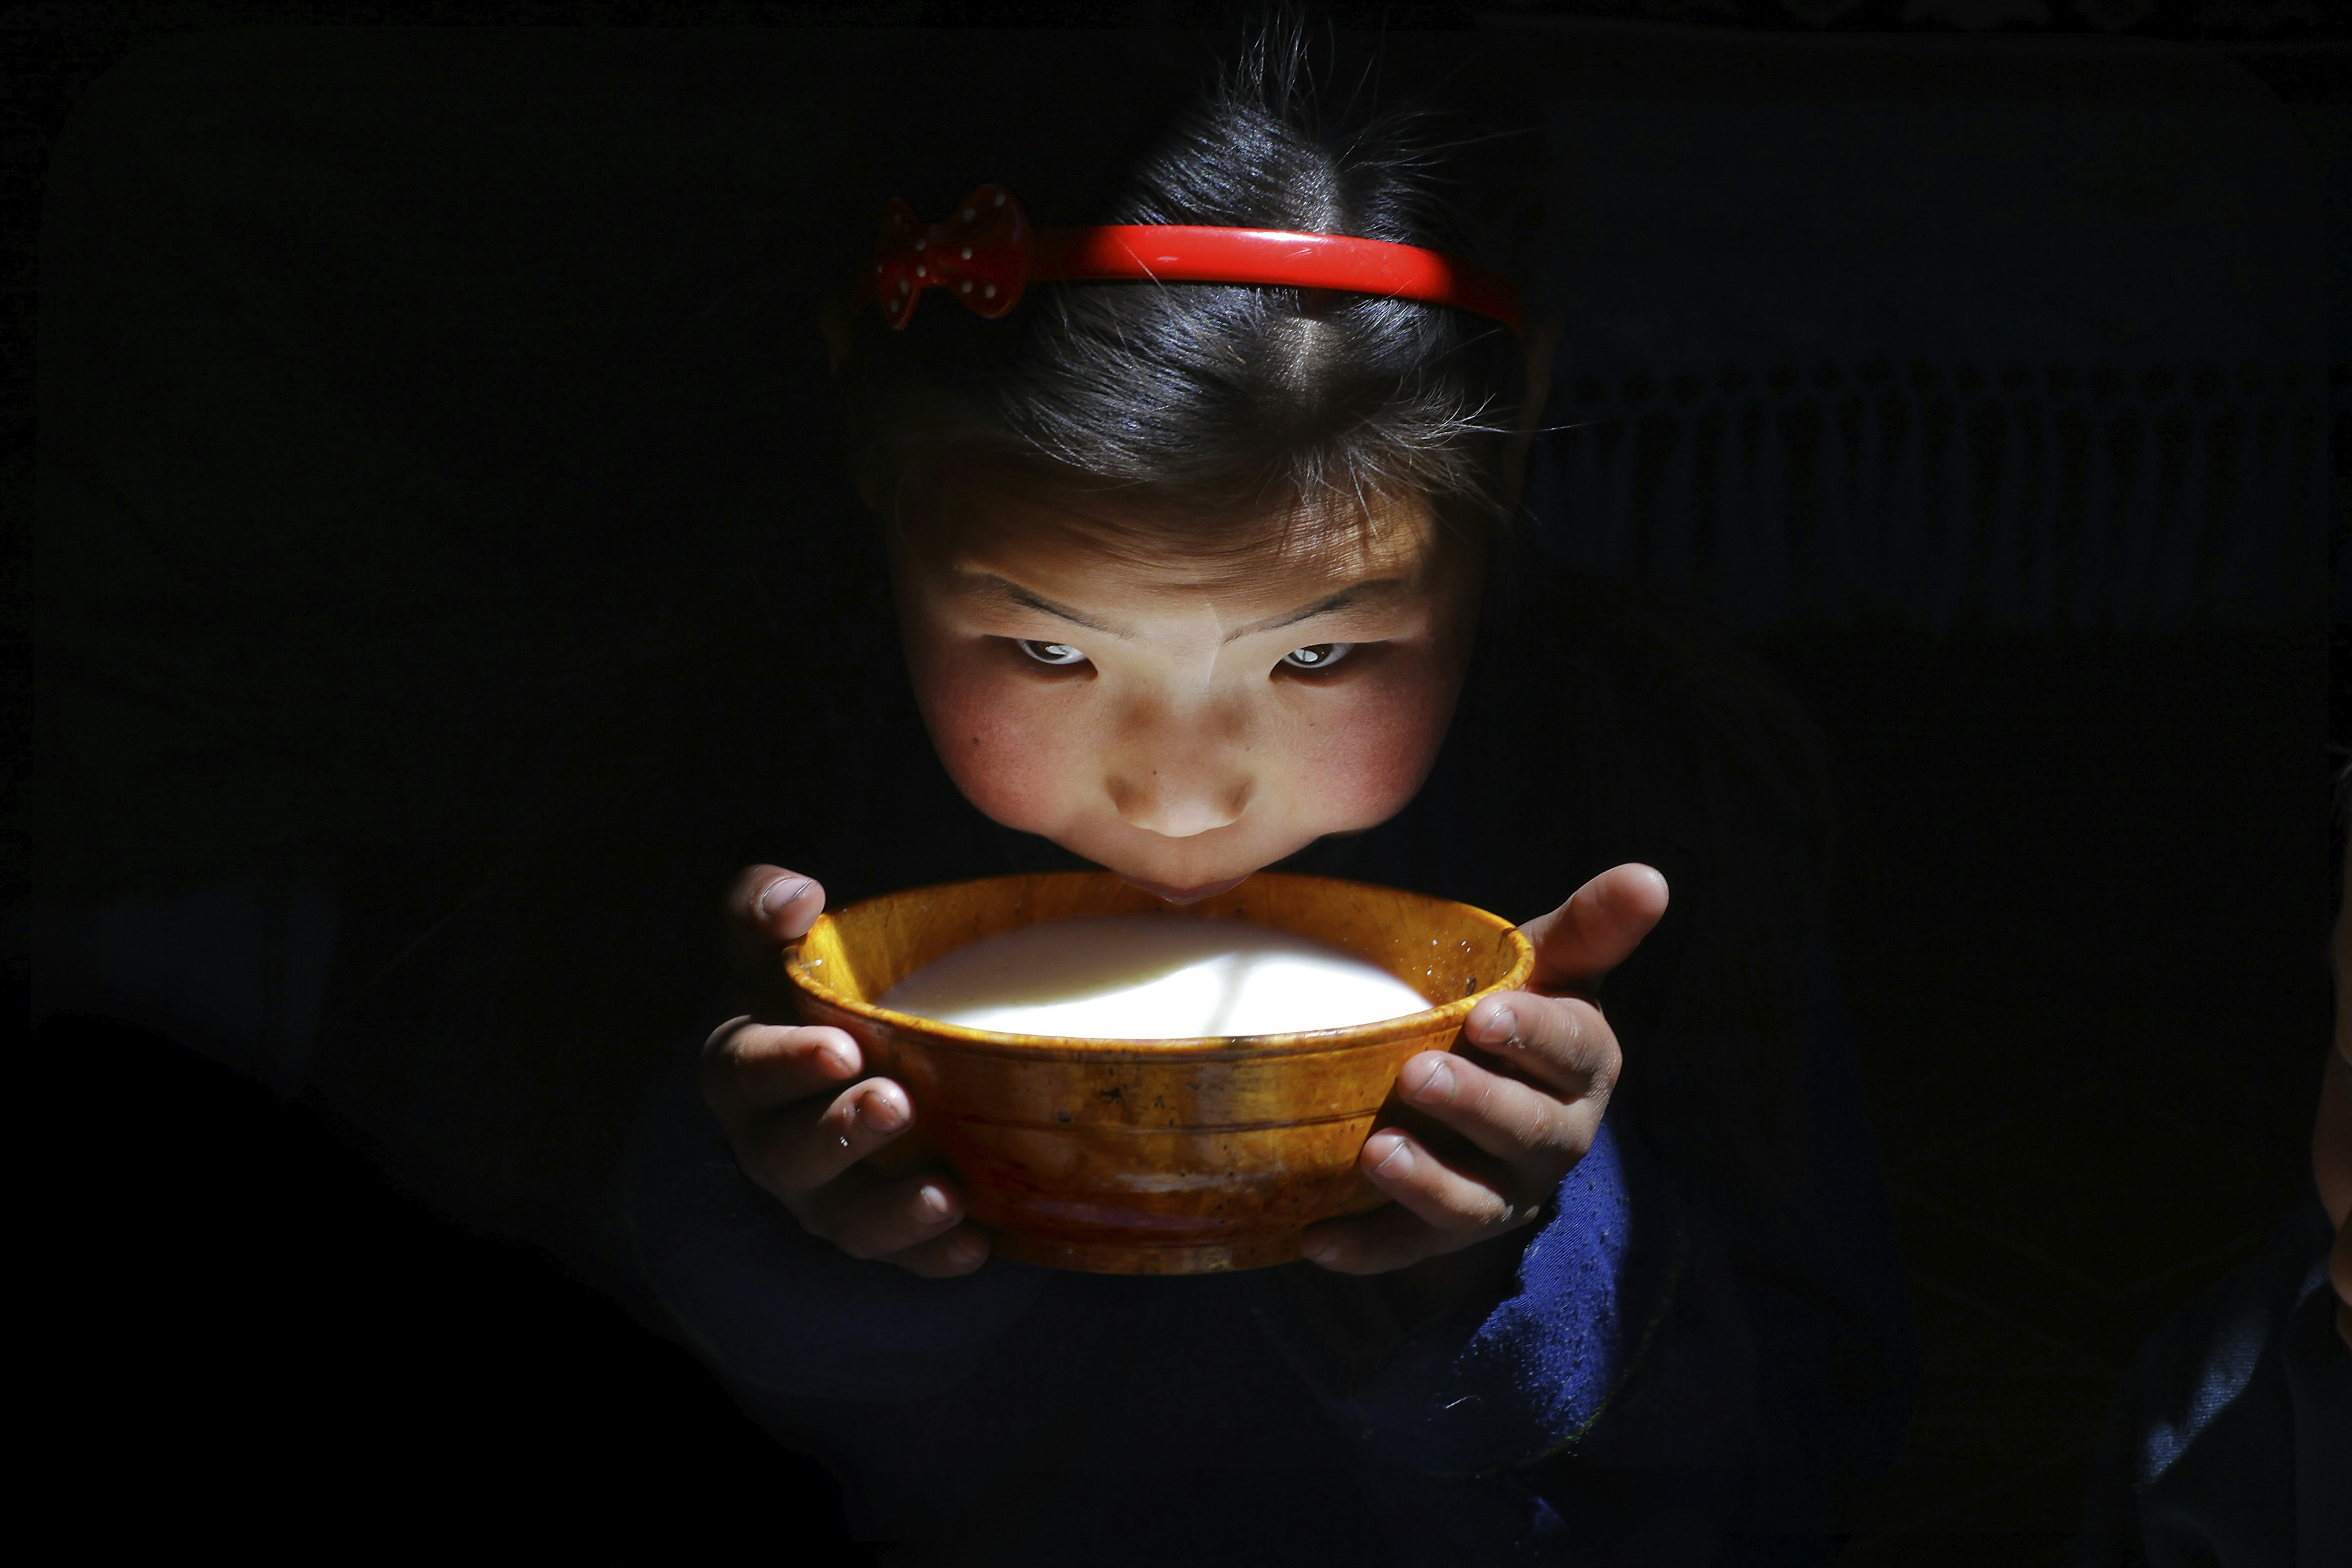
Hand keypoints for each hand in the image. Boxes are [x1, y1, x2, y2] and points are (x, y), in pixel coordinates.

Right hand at [699, 864, 989, 1277]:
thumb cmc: (810, 987)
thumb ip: (766, 908)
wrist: (848, 1049)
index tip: (840, 1045)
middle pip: (790, 1153)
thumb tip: (794, 896)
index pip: (743, 1068)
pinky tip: (977, 1243)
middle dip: (841, 1133)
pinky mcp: (876, 1230)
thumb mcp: (774, 945)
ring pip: (845, 1218)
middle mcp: (770, 1140)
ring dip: (891, 1210)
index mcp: (741, 1066)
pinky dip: (934, 1255)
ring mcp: (823, 1194)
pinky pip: (901, 1257)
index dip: (785, 1061)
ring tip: (943, 1193)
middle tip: (896, 1103)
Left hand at [1297, 863, 1667, 1277]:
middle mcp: (1554, 1138)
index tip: (1486, 1017)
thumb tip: (1651, 876)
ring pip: (1475, 1202)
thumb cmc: (1516, 1007)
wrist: (1488, 1081)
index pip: (1570, 1051)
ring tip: (1374, 1153)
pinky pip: (1410, 1247)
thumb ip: (1592, 926)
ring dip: (1426, 1184)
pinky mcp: (1448, 1232)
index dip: (1531, 1037)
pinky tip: (1316, 1239)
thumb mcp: (1552, 961)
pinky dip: (1367, 1249)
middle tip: (1416, 1075)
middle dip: (1473, 1106)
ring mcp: (1503, 1192)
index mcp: (1583, 1065)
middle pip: (1524, 1131)